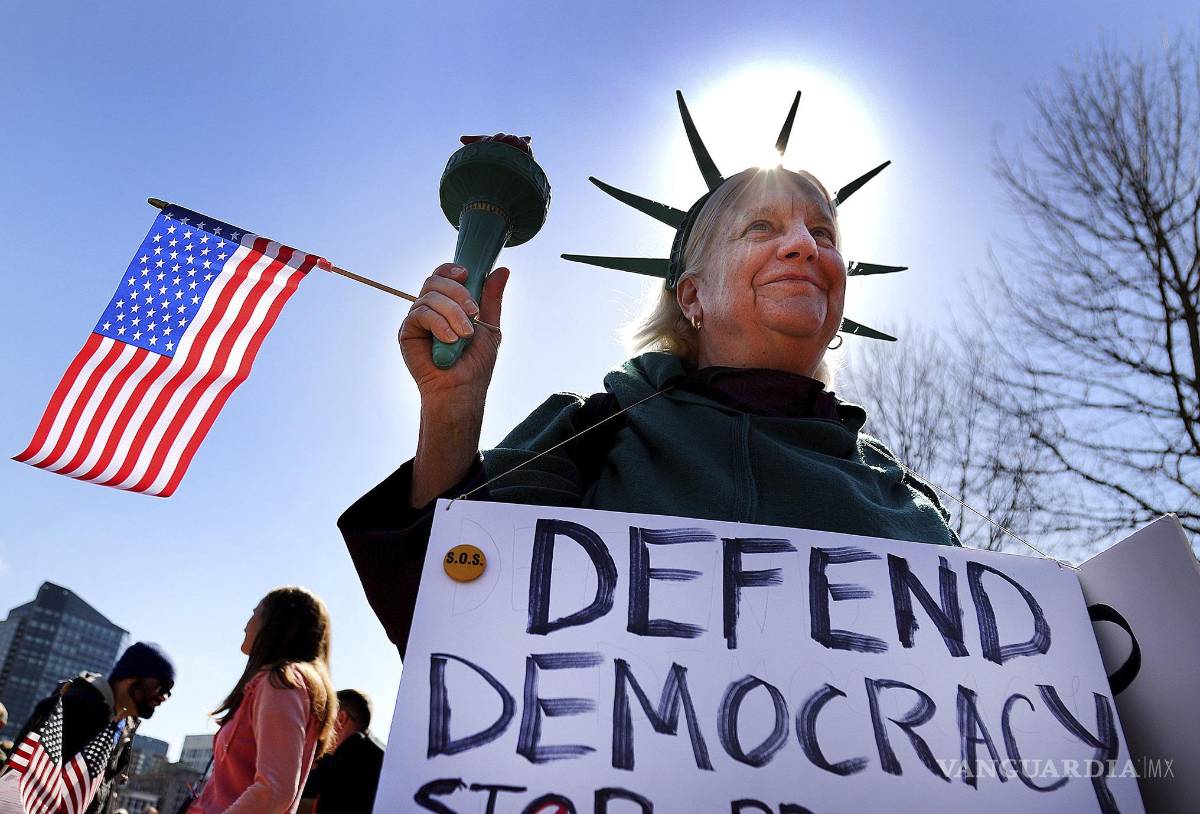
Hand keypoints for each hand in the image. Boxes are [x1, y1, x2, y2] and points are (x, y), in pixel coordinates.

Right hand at [399, 263, 508, 402]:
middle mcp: (430, 309)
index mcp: (447, 305)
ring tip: (465, 334)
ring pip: (429, 296)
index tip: (467, 275)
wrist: (461, 390)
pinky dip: (439, 324)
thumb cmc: (474, 364)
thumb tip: (503, 270)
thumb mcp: (489, 326)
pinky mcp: (407, 332)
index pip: (443, 275)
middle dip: (457, 293)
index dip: (452, 269)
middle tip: (474, 313)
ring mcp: (417, 320)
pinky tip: (450, 339)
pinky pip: (420, 314)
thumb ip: (492, 299)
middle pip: (435, 280)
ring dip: (452, 312)